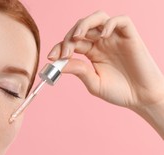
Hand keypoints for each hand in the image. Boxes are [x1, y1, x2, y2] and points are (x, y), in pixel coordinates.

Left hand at [48, 11, 163, 111]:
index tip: (51, 57)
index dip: (59, 46)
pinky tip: (102, 36)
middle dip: (68, 37)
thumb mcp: (94, 83)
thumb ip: (79, 70)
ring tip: (77, 37)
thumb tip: (59, 63)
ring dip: (84, 24)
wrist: (142, 98)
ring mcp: (115, 38)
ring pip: (98, 18)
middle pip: (81, 27)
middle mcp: (101, 42)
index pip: (72, 42)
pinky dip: (109, 23)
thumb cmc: (119, 92)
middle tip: (64, 53)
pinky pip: (121, 20)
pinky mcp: (130, 36)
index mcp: (91, 52)